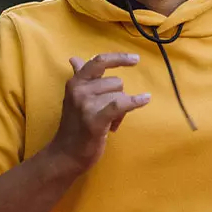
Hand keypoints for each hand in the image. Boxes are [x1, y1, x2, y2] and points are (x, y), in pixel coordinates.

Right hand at [49, 53, 150, 172]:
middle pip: (116, 82)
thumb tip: (74, 58)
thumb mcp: (74, 97)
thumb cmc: (75, 124)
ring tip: (108, 123)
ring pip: (120, 95)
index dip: (118, 58)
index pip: (99, 61)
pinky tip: (145, 99)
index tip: (135, 59)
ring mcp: (86, 105)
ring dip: (120, 110)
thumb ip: (79, 76)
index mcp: (76, 82)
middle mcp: (79, 90)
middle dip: (118, 97)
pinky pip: (120, 104)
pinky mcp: (95, 120)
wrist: (66, 154)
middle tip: (108, 114)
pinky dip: (135, 102)